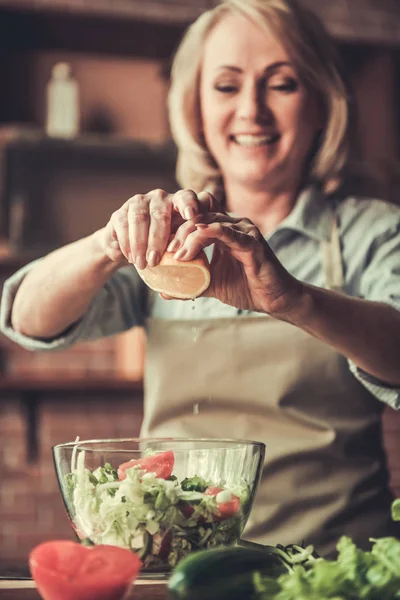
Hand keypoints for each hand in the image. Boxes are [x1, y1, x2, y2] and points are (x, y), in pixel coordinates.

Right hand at [98, 189, 220, 268]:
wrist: (133, 250)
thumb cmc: (164, 248)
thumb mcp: (179, 248)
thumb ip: (189, 250)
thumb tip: (200, 275)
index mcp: (178, 203)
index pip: (186, 197)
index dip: (189, 205)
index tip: (191, 216)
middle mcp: (159, 198)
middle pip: (160, 215)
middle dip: (157, 240)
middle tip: (155, 261)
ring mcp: (138, 202)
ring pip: (139, 219)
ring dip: (140, 244)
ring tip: (142, 264)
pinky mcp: (120, 212)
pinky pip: (122, 225)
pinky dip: (126, 243)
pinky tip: (130, 257)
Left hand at [169, 208, 303, 316]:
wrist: (274, 301)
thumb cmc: (246, 288)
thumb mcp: (210, 284)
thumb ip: (189, 283)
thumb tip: (163, 290)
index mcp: (224, 230)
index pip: (196, 214)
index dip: (176, 223)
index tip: (159, 242)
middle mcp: (234, 225)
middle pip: (199, 214)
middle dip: (178, 229)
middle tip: (164, 249)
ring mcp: (244, 231)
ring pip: (209, 221)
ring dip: (188, 236)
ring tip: (175, 254)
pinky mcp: (252, 242)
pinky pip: (225, 232)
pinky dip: (206, 235)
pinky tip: (191, 246)